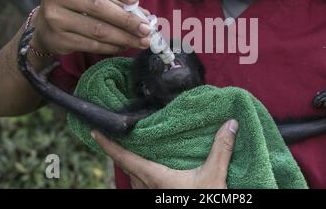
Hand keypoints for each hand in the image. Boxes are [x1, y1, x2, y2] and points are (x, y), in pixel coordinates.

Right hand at [32, 0, 151, 55]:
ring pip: (98, 29)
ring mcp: (55, 17)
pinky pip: (92, 44)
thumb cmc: (76, 5)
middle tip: (146, 29)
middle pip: (99, 6)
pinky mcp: (58, 39)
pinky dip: (112, 46)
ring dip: (124, 37)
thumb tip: (146, 15)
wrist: (44, 26)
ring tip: (142, 41)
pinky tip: (125, 46)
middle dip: (127, 20)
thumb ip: (115, 1)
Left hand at [91, 119, 238, 188]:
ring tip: (135, 148)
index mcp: (154, 177)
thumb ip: (221, 149)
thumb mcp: (213, 177)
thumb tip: (230, 124)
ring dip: (131, 163)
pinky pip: (140, 184)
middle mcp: (146, 187)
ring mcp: (149, 196)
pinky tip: (152, 168)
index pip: (124, 158)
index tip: (94, 132)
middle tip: (119, 134)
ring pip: (132, 177)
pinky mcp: (156, 200)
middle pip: (125, 165)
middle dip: (120, 150)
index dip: (108, 145)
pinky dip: (139, 173)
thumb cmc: (202, 203)